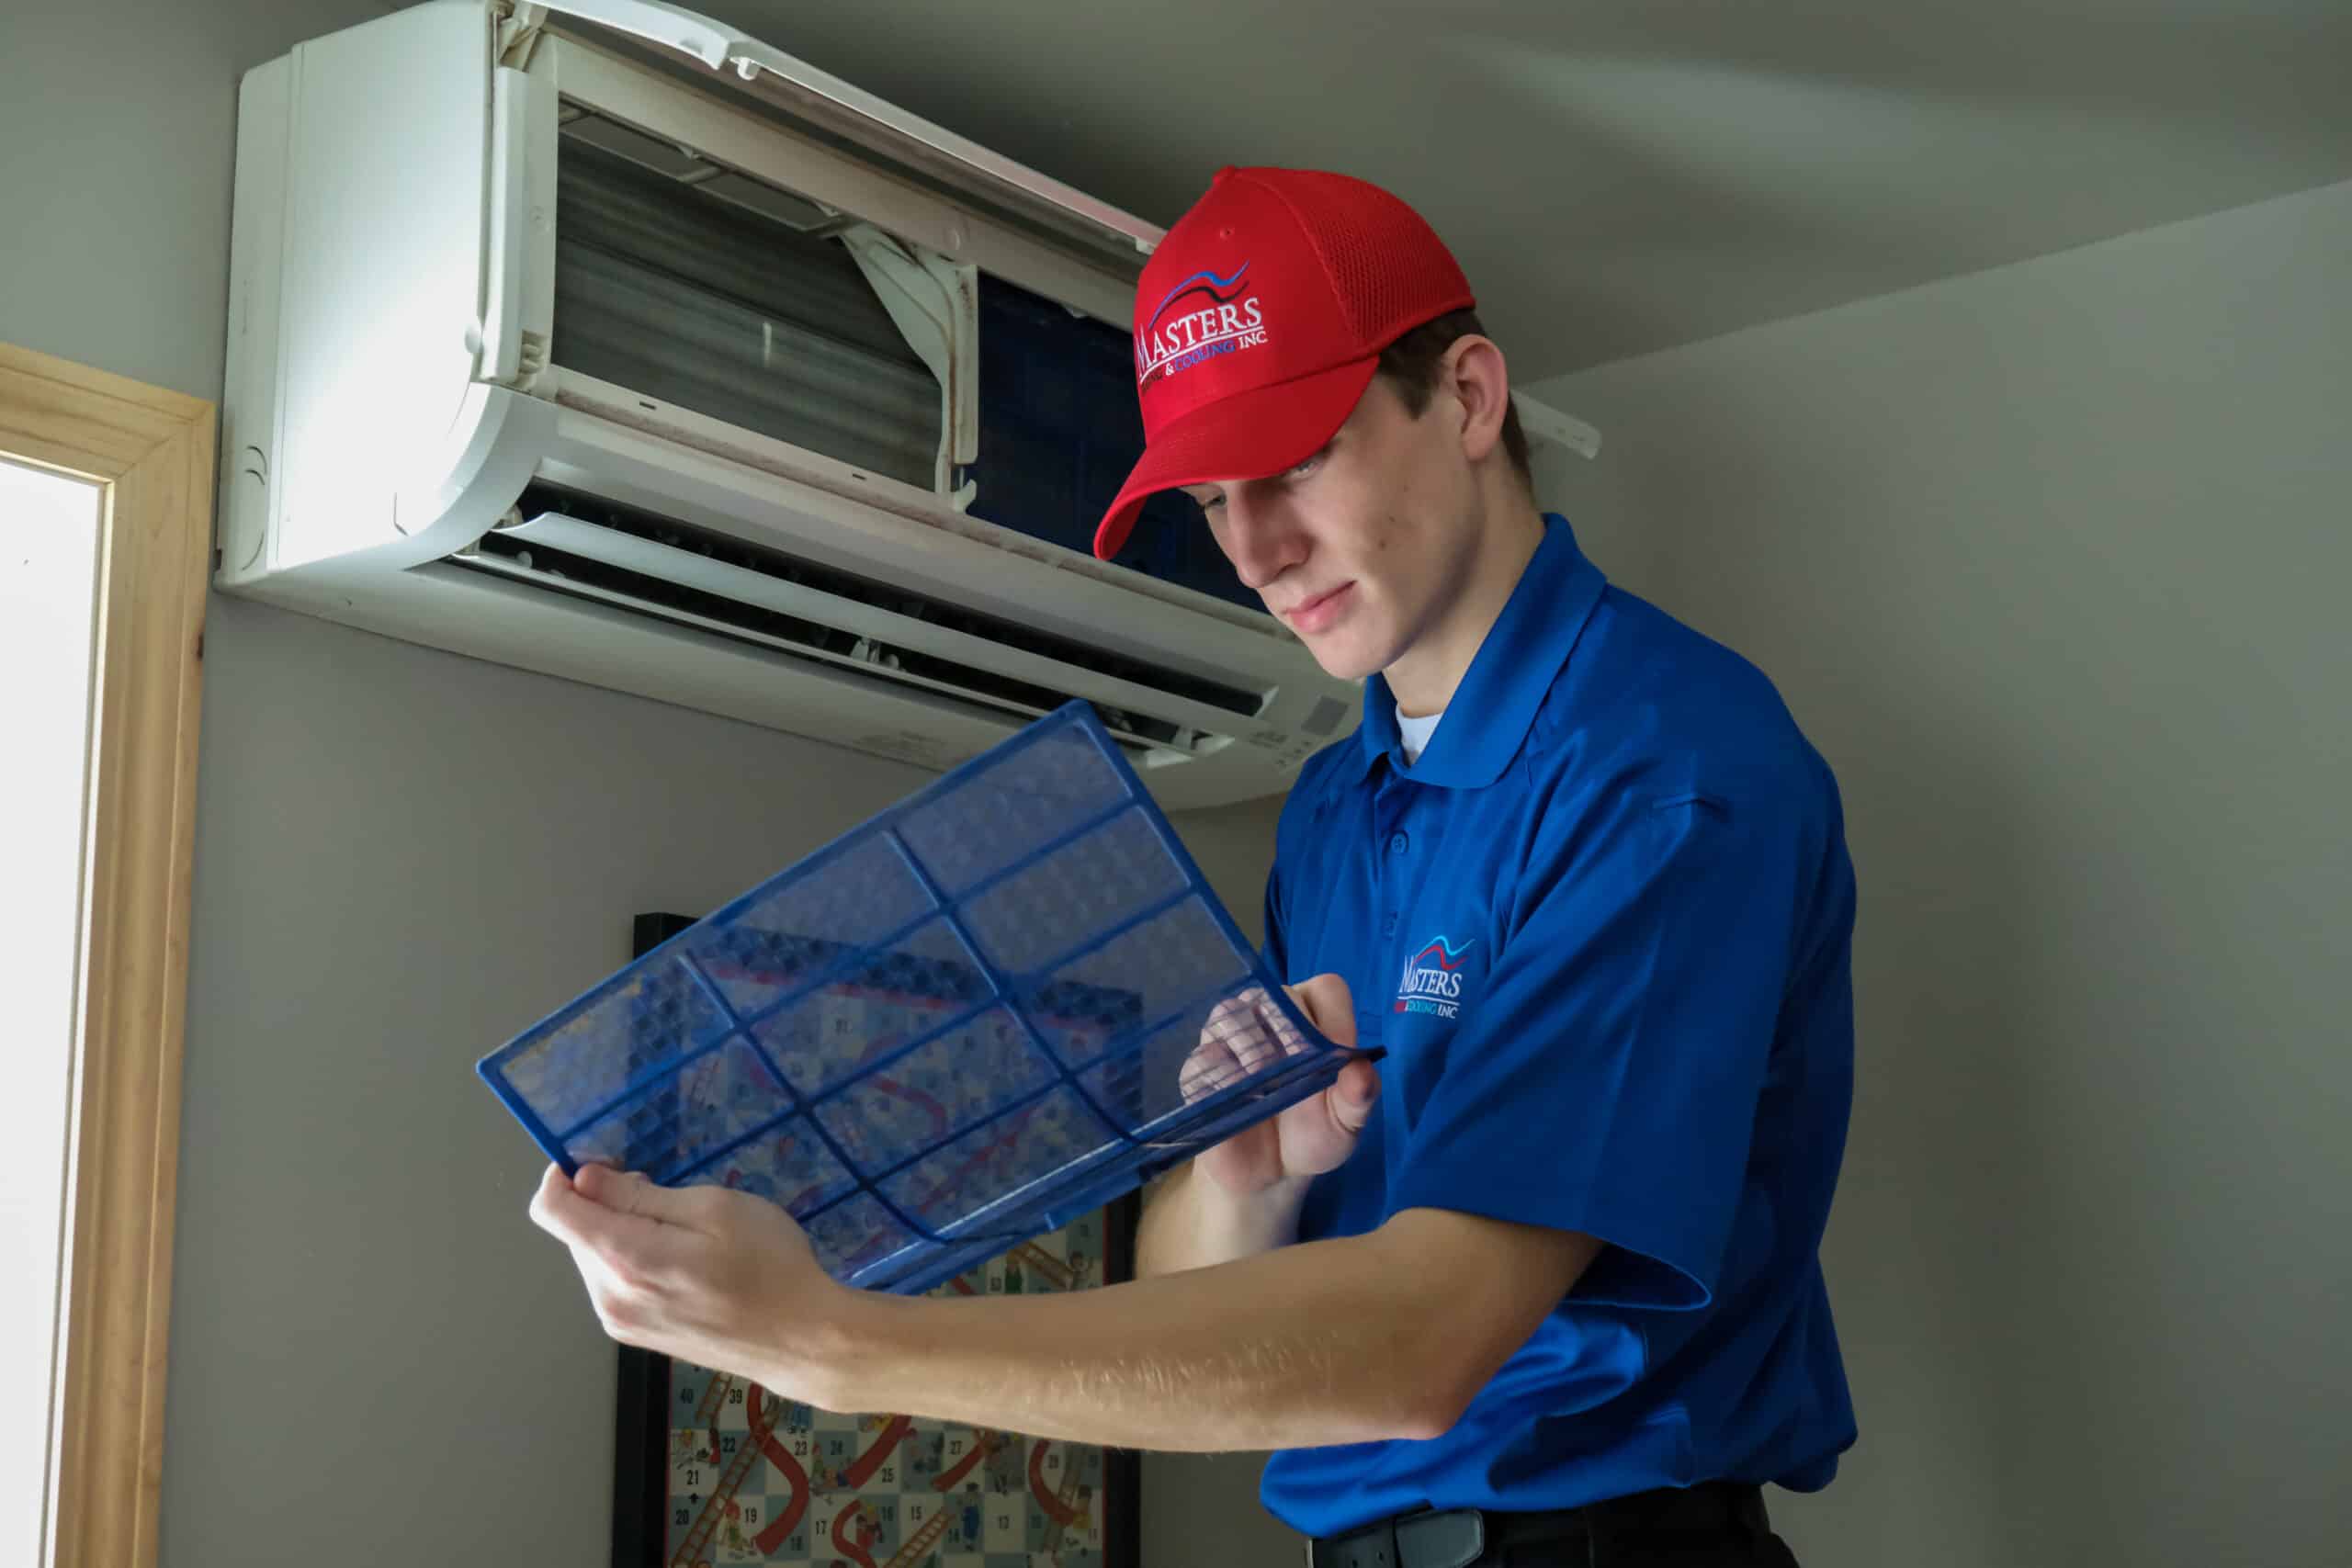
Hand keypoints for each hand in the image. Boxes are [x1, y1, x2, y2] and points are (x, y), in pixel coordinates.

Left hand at [528, 1162, 847, 1401]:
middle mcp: (607, 1296)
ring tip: (683, 1234)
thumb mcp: (714, 1209)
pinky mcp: (635, 1336)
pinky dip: (631, 1260)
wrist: (800, 1339)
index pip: (551, 1210)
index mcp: (624, 1258)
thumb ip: (641, 1195)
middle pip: (575, 1231)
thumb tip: (584, 1179)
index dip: (564, 1175)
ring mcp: (619, 1322)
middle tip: (668, 1196)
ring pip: (593, 1257)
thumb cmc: (768, 1264)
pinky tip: (680, 1263)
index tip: (608, 1163)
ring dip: (621, 1233)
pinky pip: (612, 1283)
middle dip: (606, 1203)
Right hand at [1180, 973, 1378, 1196]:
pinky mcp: (1201, 1069)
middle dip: (1288, 1029)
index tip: (1335, 1054)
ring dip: (1248, 1044)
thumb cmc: (1313, 1136)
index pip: (1326, 990)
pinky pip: (1202, 1057)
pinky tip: (1236, 1101)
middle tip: (1295, 1068)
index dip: (1333, 1017)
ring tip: (1261, 1079)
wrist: (1270, 1175)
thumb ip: (1360, 1095)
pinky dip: (1220, 1077)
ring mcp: (1231, 1040)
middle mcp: (1270, 1019)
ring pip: (1230, 1012)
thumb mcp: (1346, 1123)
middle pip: (1275, 994)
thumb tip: (1362, 1070)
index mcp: (1314, 1021)